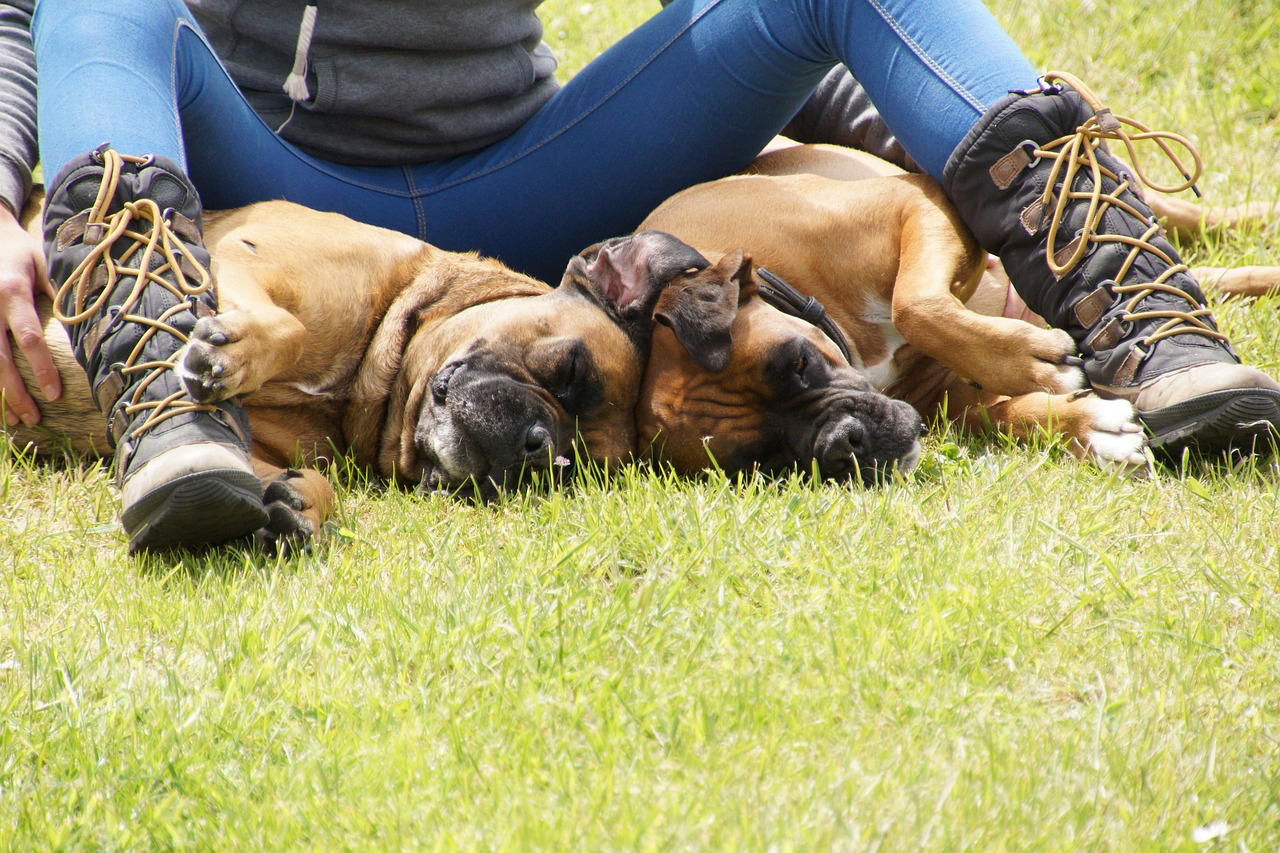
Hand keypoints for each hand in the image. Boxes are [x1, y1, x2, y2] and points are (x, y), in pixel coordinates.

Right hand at [0, 202, 59, 425]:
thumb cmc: (24, 251)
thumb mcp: (48, 263)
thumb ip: (64, 292)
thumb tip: (91, 322)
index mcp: (12, 292)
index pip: (27, 337)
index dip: (41, 367)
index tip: (55, 393)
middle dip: (16, 391)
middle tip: (35, 418)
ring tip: (16, 420)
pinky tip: (0, 403)